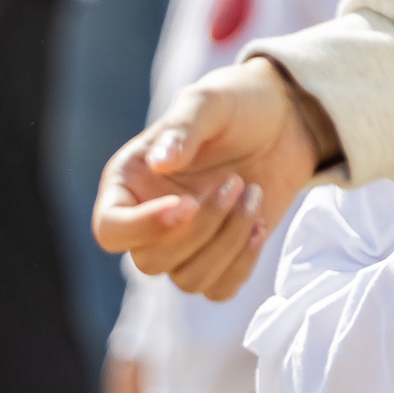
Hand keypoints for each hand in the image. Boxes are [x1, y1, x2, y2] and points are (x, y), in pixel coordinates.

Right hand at [92, 57, 329, 301]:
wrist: (283, 122)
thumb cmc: (236, 106)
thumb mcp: (208, 103)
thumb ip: (183, 127)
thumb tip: (161, 163)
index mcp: (127, 185)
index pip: (110, 230)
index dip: (142, 227)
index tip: (185, 204)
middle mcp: (147, 222)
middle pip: (151, 260)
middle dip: (202, 228)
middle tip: (236, 181)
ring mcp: (183, 246)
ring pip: (188, 279)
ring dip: (227, 243)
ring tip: (252, 193)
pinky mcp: (219, 260)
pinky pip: (219, 289)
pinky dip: (243, 262)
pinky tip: (260, 221)